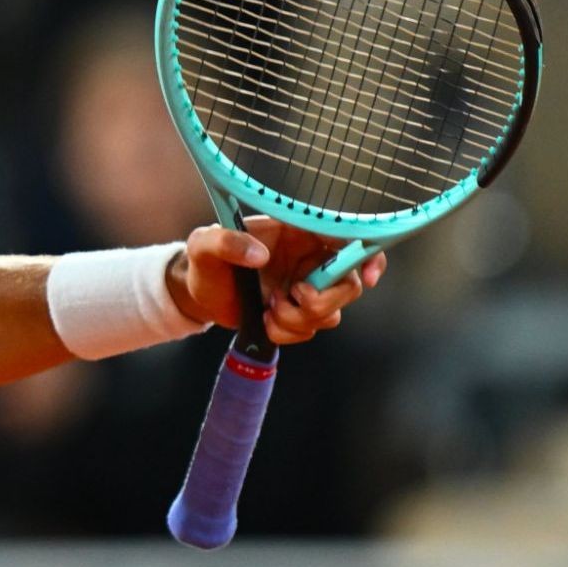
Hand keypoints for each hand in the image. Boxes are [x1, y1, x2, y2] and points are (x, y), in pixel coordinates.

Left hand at [166, 217, 385, 344]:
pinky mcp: (298, 314)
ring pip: (331, 314)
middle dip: (322, 300)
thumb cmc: (204, 259)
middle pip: (349, 285)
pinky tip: (264, 321)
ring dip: (298, 319)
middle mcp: (310, 260)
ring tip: (267, 308)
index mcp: (298, 233)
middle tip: (292, 296)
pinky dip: (288, 332)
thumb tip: (260, 255)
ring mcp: (306, 288)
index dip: (368, 255)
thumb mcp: (204, 244)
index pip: (348, 237)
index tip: (368, 277)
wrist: (199, 292)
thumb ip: (226, 242)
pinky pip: (311, 330)